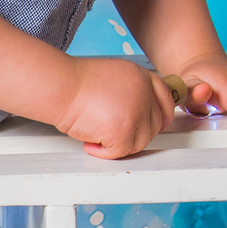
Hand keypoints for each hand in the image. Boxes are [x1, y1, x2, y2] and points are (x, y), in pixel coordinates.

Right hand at [56, 57, 175, 158]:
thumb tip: (136, 111)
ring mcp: (135, 113)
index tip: (154, 125)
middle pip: (154, 125)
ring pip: (140, 142)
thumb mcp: (113, 75)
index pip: (165, 100)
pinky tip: (90, 143)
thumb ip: (130, 90)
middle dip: (135, 134)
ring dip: (120, 144)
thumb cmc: (75, 82)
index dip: (160, 116)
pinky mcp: (123, 131)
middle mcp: (143, 93)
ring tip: (99, 136)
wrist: (60, 86)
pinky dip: (103, 152)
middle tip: (116, 134)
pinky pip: (120, 152)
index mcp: (141, 77)